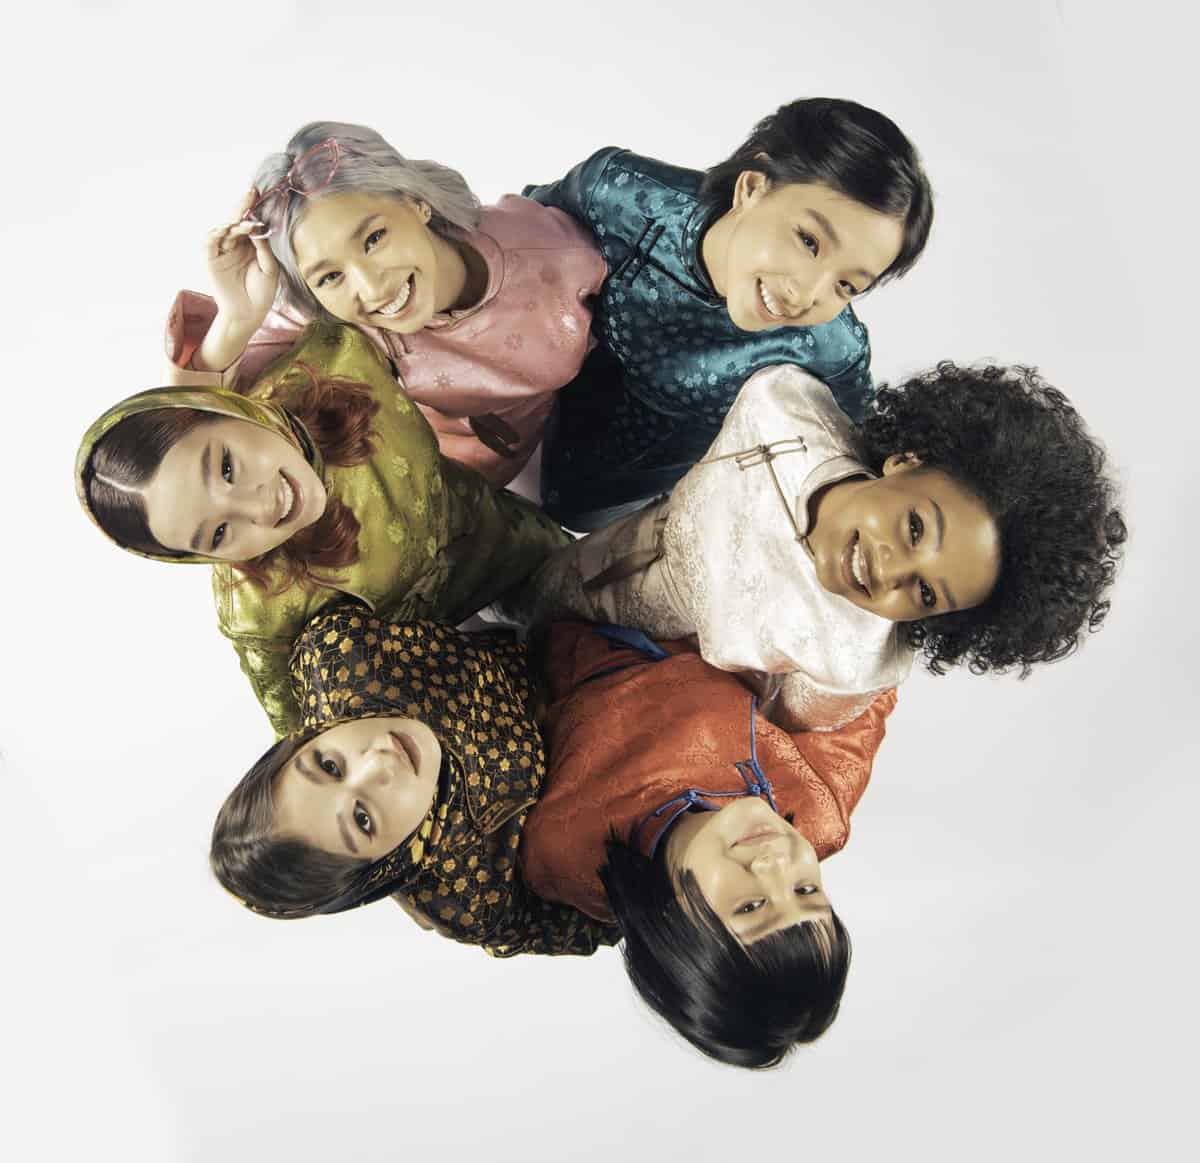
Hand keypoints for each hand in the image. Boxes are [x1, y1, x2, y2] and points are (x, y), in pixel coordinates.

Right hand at [205, 187, 279, 329]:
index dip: (254, 209)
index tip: (260, 193)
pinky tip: (226, 228)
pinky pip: (210, 242)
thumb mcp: (270, 269)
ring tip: (246, 222)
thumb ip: (264, 249)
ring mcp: (221, 251)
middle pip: (236, 221)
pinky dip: (216, 233)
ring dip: (233, 223)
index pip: (250, 222)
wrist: (249, 314)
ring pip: (223, 229)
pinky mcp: (210, 260)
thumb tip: (258, 228)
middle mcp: (234, 244)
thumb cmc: (262, 293)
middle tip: (251, 192)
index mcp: (250, 244)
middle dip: (243, 206)